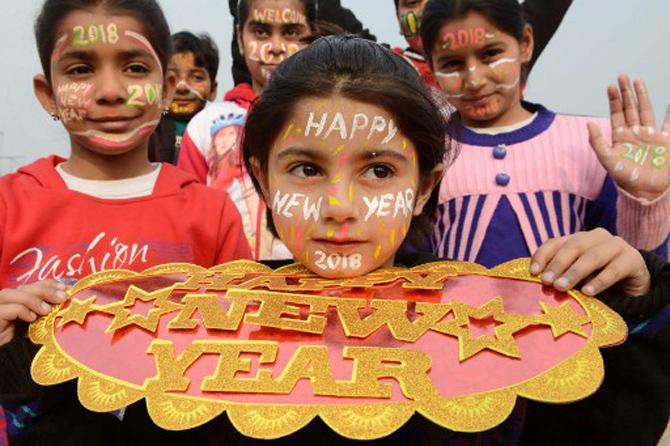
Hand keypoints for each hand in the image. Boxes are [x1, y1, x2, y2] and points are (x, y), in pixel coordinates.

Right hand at [0, 280, 66, 345]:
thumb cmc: (14, 338)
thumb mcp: (31, 323)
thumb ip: (41, 313)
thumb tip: (63, 305)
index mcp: (16, 298)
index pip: (32, 284)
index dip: (49, 284)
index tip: (64, 288)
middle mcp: (6, 299)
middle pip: (24, 288)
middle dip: (45, 291)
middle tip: (62, 298)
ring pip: (13, 294)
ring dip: (34, 300)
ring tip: (47, 310)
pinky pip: (8, 309)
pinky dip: (22, 311)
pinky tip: (32, 318)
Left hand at [529, 228, 649, 296]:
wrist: (633, 287)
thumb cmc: (596, 280)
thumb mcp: (575, 277)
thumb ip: (559, 276)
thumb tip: (537, 284)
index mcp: (578, 239)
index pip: (555, 242)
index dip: (542, 256)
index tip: (533, 272)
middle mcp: (596, 237)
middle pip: (573, 247)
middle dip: (558, 264)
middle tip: (547, 282)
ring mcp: (616, 245)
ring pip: (592, 256)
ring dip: (575, 272)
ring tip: (562, 287)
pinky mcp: (633, 259)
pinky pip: (614, 270)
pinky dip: (599, 281)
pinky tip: (588, 293)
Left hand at [588, 75, 669, 200]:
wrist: (647, 192)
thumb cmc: (626, 178)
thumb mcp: (608, 160)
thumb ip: (597, 143)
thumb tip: (589, 124)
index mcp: (620, 137)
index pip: (616, 114)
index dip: (613, 100)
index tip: (611, 85)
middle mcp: (635, 134)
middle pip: (630, 108)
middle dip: (626, 93)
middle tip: (622, 76)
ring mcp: (650, 136)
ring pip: (646, 111)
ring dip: (642, 96)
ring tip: (637, 81)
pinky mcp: (665, 141)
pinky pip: (668, 124)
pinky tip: (669, 102)